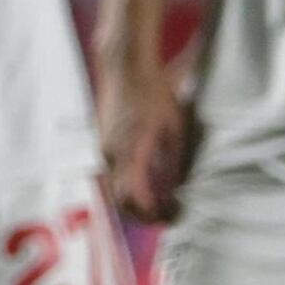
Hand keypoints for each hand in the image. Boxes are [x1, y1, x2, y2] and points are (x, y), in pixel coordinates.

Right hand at [100, 68, 197, 225]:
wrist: (125, 66)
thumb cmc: (153, 92)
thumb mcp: (173, 126)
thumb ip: (174, 160)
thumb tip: (180, 189)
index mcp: (129, 151)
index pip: (133, 199)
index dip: (151, 215)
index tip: (172, 218)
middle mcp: (111, 154)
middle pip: (121, 200)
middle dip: (143, 215)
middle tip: (168, 217)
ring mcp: (104, 148)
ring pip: (116, 189)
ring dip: (137, 201)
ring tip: (163, 203)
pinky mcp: (104, 142)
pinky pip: (115, 174)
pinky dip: (130, 186)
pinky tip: (150, 185)